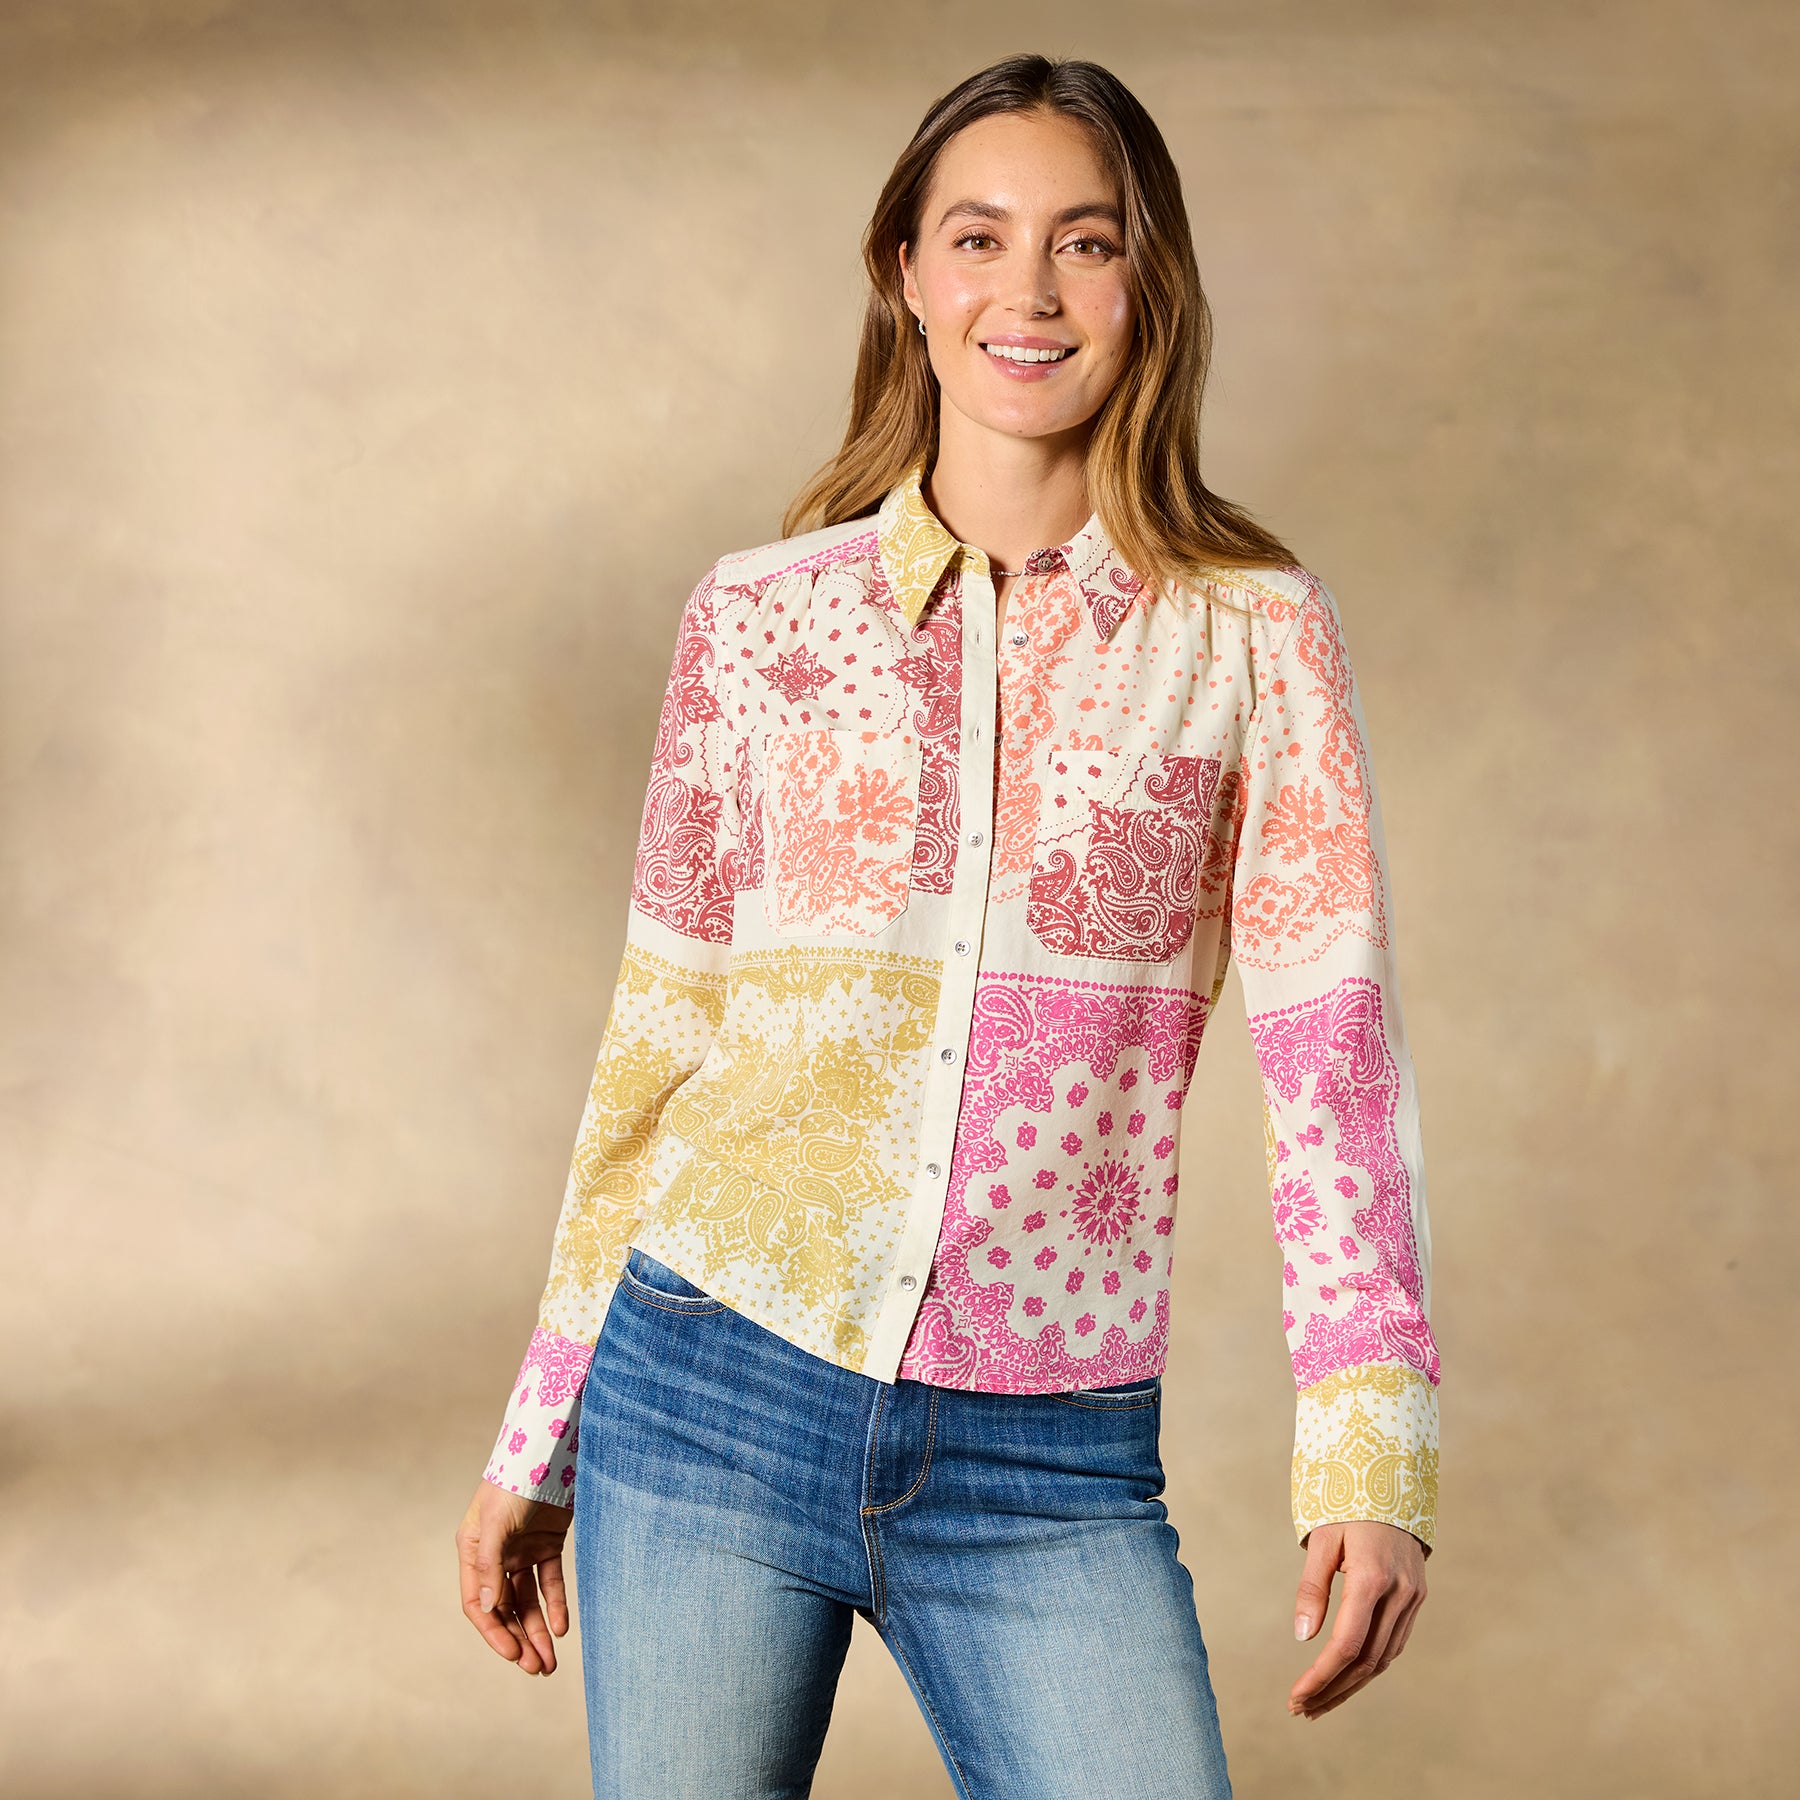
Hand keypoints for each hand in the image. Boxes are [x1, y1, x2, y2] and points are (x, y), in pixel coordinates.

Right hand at [455, 1478, 574, 1674]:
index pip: (479, 1604)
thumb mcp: (496, 1523)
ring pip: (528, 1601)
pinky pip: (550, 1582)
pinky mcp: (547, 1544)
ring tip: (549, 1662)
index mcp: (474, 1552)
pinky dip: (556, 1604)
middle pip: (505, 1609)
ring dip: (537, 1630)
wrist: (548, 1449)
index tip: (512, 1656)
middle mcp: (496, 1556)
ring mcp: (523, 1551)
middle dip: (518, 1639)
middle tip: (535, 1668)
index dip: (494, 1633)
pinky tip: (562, 1627)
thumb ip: (490, 1565)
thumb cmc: (514, 1482)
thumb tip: (488, 1610)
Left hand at [1288, 1520, 1426, 1718]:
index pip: (1346, 1645)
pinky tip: (1347, 1677)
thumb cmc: (1348, 1505)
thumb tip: (1303, 1637)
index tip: (1295, 1697)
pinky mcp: (1417, 1598)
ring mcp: (1413, 1598)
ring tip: (1318, 1702)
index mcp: (1371, 1577)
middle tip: (1301, 1710)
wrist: (1392, 1481)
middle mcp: (1398, 1593)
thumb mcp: (1322, 1538)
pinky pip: (1393, 1643)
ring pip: (1383, 1658)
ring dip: (1351, 1685)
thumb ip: (1312, 1587)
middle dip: (1332, 1690)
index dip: (1320, 1676)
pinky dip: (1370, 1665)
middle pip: (1366, 1661)